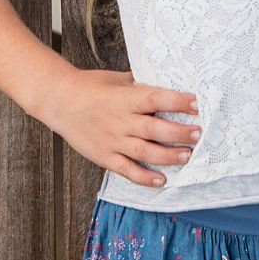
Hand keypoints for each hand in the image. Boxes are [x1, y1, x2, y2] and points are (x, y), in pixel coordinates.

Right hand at [41, 67, 201, 188]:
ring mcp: (112, 140)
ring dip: (168, 155)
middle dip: (179, 133)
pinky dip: (144, 177)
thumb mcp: (118, 79)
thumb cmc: (90, 86)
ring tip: (187, 156)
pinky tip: (161, 180)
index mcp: (125, 98)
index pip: (155, 98)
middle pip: (155, 129)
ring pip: (145, 151)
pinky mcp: (104, 156)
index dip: (177, 101)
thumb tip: (166, 83)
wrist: (59, 101)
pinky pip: (127, 170)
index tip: (197, 103)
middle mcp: (121, 120)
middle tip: (199, 134)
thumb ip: (140, 85)